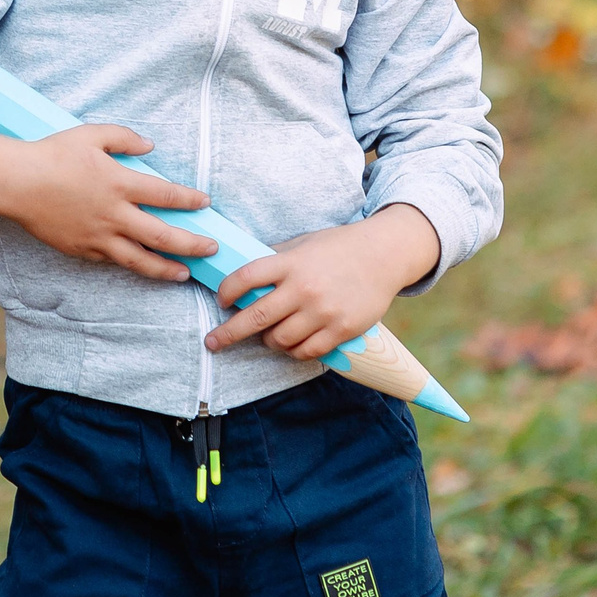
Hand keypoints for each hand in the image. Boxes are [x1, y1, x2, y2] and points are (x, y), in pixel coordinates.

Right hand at [0, 125, 216, 283]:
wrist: (14, 182)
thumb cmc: (51, 154)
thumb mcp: (90, 134)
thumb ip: (124, 138)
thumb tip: (150, 147)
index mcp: (119, 183)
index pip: (166, 196)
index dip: (190, 200)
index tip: (205, 203)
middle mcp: (113, 214)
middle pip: (163, 236)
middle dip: (192, 244)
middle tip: (211, 249)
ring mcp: (97, 236)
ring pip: (140, 260)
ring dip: (166, 269)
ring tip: (184, 274)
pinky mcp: (81, 249)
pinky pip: (112, 260)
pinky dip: (130, 264)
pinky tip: (141, 265)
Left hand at [206, 205, 442, 360]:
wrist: (384, 255)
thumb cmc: (337, 247)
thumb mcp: (301, 244)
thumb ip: (274, 259)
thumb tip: (241, 273)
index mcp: (290, 263)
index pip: (245, 278)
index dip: (226, 292)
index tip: (221, 301)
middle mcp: (304, 288)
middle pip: (256, 317)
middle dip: (228, 333)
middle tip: (212, 343)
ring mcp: (324, 311)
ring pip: (280, 339)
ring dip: (268, 341)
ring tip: (268, 336)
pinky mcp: (343, 330)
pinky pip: (308, 351)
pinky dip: (294, 351)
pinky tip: (291, 345)